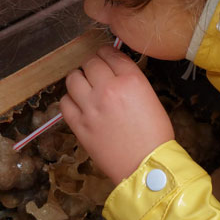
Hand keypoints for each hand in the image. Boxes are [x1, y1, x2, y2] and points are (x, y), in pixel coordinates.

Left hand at [61, 45, 174, 183]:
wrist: (146, 166)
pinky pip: (64, 102)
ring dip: (79, 79)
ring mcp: (90, 107)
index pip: (111, 54)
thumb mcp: (150, 98)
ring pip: (73, 78)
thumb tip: (115, 73)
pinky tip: (78, 104)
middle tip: (96, 72)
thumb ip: (131, 81)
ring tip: (85, 86)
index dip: (107, 53)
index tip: (105, 57)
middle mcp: (108, 89)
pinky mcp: (79, 125)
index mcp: (131, 80)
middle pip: (90, 63)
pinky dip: (70, 99)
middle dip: (93, 65)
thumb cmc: (154, 136)